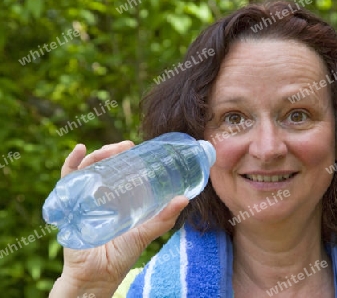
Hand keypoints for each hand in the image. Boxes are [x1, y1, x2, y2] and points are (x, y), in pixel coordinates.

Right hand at [49, 141, 188, 297]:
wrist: (97, 276)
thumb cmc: (121, 256)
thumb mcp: (145, 233)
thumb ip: (164, 218)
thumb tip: (185, 198)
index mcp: (119, 199)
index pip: (122, 171)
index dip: (129, 157)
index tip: (138, 147)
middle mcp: (102, 195)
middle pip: (105, 165)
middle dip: (114, 151)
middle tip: (127, 145)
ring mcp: (84, 197)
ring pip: (89, 168)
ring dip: (98, 155)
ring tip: (111, 149)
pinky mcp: (69, 203)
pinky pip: (67, 179)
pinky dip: (71, 162)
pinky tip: (80, 149)